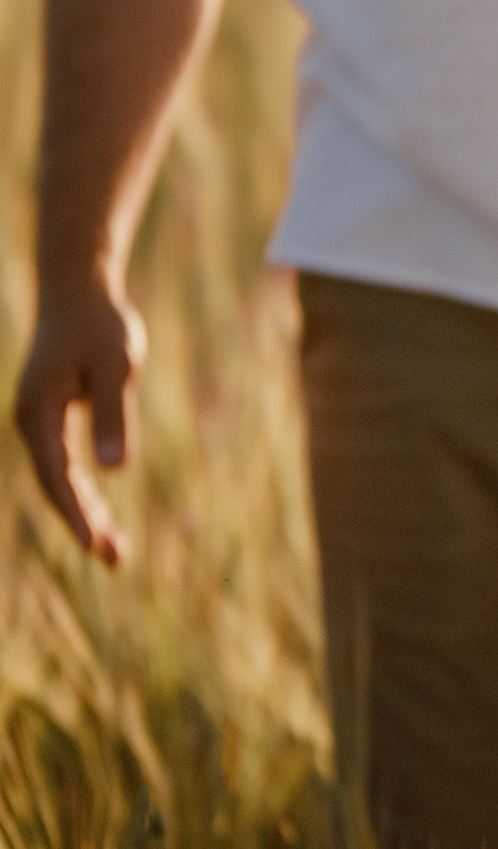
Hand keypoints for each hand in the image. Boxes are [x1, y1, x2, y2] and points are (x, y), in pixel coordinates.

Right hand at [13, 278, 145, 564]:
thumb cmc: (99, 324)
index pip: (55, 474)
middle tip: (114, 559)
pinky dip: (82, 489)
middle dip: (82, 522)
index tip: (94, 545)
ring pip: (59, 478)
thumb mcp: (116, 365)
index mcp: (38, 412)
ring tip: (114, 551)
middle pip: (54, 484)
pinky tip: (99, 515)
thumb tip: (115, 469)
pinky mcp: (52, 417)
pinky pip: (64, 464)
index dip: (75, 512)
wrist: (78, 290)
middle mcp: (31, 421)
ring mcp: (38, 421)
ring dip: (84, 511)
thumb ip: (114, 414)